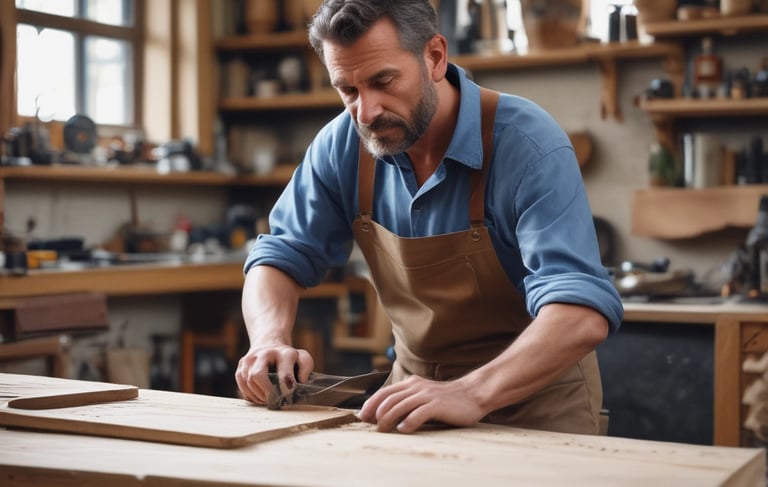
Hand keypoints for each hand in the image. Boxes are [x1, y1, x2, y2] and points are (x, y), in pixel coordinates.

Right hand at [235, 343, 312, 404]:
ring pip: (248, 382)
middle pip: (257, 375)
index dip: (285, 387)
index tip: (288, 396)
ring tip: (268, 399)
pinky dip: (251, 395)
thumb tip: (300, 381)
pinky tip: (260, 396)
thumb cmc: (288, 358)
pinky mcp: (241, 366)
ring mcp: (250, 359)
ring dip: (258, 396)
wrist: (268, 345)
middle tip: (274, 400)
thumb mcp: (302, 358)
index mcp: (283, 353)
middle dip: (265, 392)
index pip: (283, 372)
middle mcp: (264, 353)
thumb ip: (306, 367)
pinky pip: (242, 386)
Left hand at [357, 375, 486, 432]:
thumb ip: (407, 400)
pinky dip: (408, 422)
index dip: (371, 404)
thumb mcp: (423, 394)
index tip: (363, 416)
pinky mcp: (437, 405)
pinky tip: (403, 429)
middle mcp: (416, 387)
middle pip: (388, 399)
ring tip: (382, 429)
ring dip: (388, 419)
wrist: (472, 394)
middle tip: (371, 425)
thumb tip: (385, 413)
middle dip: (376, 413)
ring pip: (399, 405)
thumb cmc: (446, 399)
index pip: (384, 392)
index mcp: (411, 383)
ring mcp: (427, 395)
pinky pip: (418, 413)